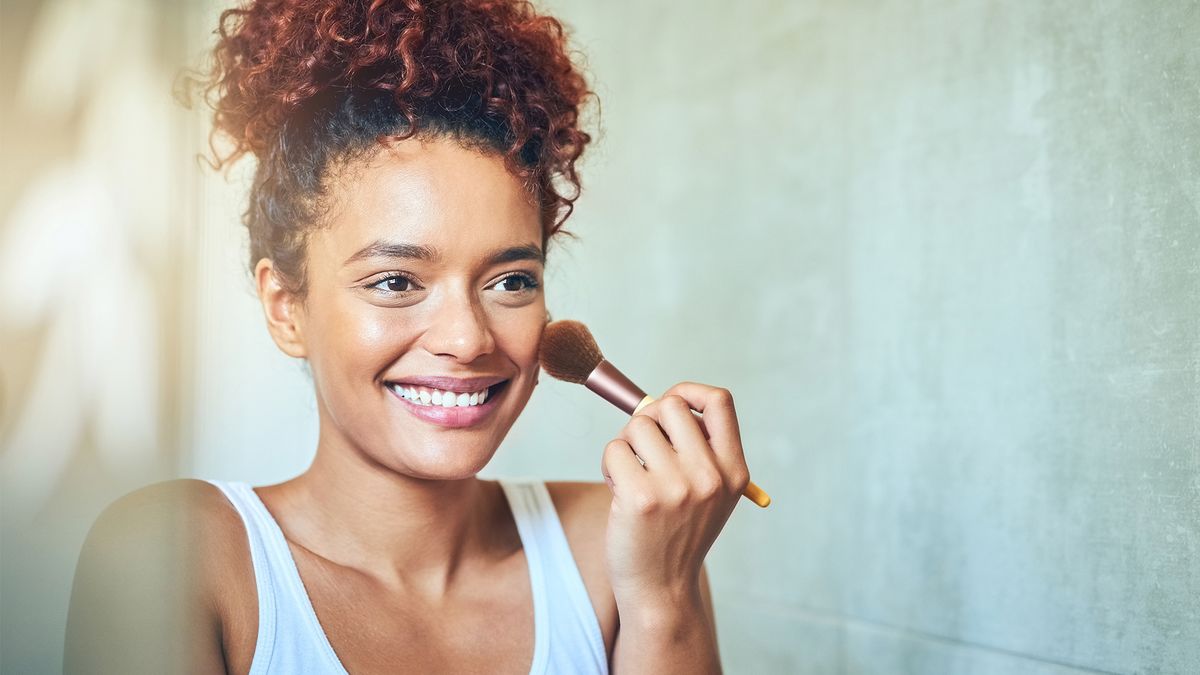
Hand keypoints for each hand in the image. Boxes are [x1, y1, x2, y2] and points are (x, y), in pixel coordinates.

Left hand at [600, 382, 750, 615]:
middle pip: (670, 406)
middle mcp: (710, 476)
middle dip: (648, 420)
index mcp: (733, 471)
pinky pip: (614, 450)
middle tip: (642, 450)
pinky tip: (619, 491)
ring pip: (637, 426)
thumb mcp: (711, 494)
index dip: (689, 392)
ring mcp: (677, 487)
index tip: (672, 405)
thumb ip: (700, 450)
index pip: (719, 402)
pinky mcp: (641, 498)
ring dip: (626, 446)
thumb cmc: (678, 534)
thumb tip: (662, 402)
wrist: (662, 589)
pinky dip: (609, 466)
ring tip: (631, 477)